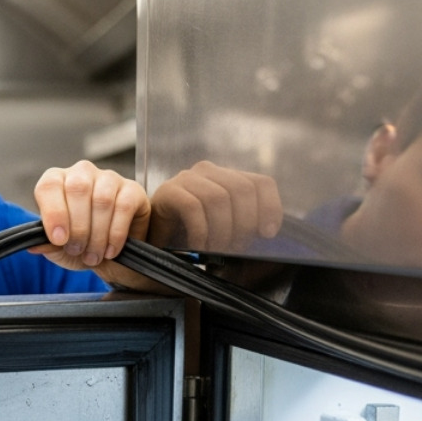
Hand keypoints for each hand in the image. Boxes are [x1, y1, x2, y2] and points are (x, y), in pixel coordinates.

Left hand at [32, 161, 154, 289]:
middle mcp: (82, 173)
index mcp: (56, 181)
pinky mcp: (132, 190)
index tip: (59, 239)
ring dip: (97, 234)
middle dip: (78, 227)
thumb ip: (46, 244)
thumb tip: (34, 245)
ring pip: (102, 199)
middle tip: (77, 250)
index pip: (49, 186)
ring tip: (93, 255)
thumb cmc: (80, 244)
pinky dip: (116, 233)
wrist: (109, 254)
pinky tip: (110, 250)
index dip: (53, 213)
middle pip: (77, 189)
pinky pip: (124, 207)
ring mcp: (108, 178)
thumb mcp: (59, 249)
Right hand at [148, 161, 282, 252]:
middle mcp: (208, 171)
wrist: (151, 243)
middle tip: (237, 248)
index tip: (268, 233)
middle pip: (242, 189)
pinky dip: (201, 230)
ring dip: (222, 229)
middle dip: (244, 223)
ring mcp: (186, 179)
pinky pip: (193, 207)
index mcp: (226, 177)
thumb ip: (244, 224)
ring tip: (217, 249)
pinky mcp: (168, 191)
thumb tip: (268, 234)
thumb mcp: (224, 228)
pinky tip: (199, 245)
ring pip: (219, 197)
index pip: (260, 183)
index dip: (270, 207)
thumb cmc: (190, 238)